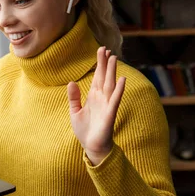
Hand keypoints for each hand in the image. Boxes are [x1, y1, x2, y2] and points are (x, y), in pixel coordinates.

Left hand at [67, 46, 125, 165]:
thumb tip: (71, 82)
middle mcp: (101, 98)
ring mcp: (107, 105)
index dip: (99, 64)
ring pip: (110, 85)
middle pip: (104, 77)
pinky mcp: (110, 114)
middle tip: (106, 48)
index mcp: (93, 97)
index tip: (101, 51)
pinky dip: (119, 90)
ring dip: (112, 72)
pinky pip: (115, 100)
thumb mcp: (75, 112)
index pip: (97, 77)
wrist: (91, 147)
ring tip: (115, 58)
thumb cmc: (85, 131)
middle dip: (105, 63)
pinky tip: (122, 79)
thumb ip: (74, 98)